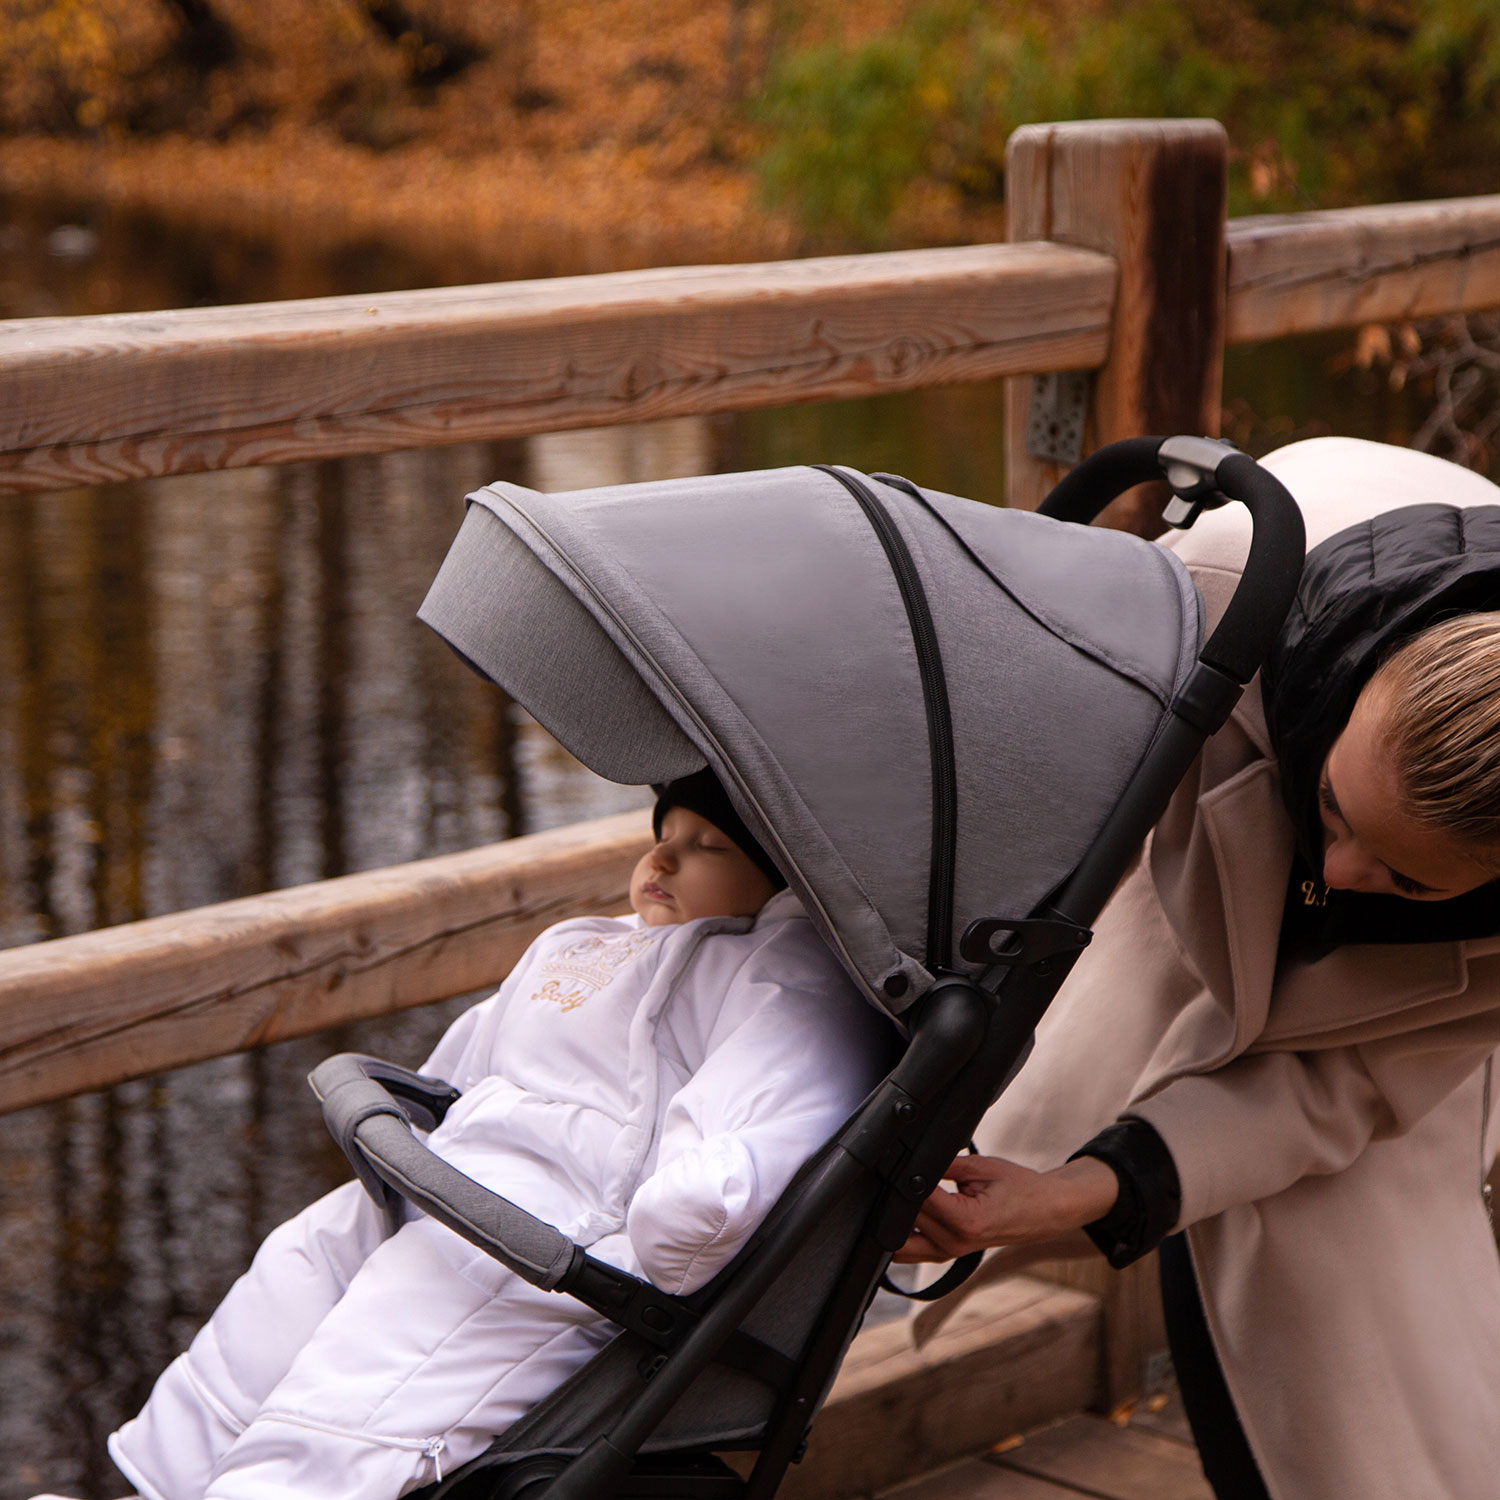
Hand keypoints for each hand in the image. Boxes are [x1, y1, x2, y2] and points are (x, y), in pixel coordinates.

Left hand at [893, 1153, 1118, 1263]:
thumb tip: (913, 1158)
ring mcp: (950, 1254)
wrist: (1044, 1212)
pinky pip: (912, 1251)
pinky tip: (905, 1212)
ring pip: (901, 1246)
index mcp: (966, 1222)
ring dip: (895, 1222)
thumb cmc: (1019, 1188)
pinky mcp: (947, 1255)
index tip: (897, 1163)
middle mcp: (955, 1244)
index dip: (904, 1180)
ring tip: (900, 1195)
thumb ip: (945, 1164)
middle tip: (894, 1176)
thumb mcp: (982, 1167)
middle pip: (904, 1223)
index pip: (918, 1200)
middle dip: (896, 1199)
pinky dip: (903, 1234)